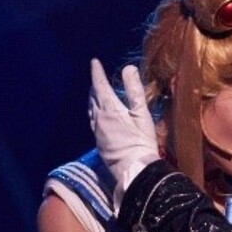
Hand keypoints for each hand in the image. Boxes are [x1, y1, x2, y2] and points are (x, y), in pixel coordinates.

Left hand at [89, 59, 159, 199]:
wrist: (134, 169)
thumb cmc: (141, 141)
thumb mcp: (141, 113)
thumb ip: (134, 90)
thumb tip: (128, 68)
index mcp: (109, 108)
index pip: (100, 85)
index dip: (97, 73)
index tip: (94, 62)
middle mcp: (99, 118)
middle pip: (93, 97)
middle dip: (94, 85)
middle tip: (96, 76)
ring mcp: (97, 131)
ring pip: (91, 109)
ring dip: (92, 99)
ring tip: (95, 93)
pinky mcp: (99, 142)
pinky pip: (93, 121)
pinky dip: (94, 112)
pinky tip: (98, 115)